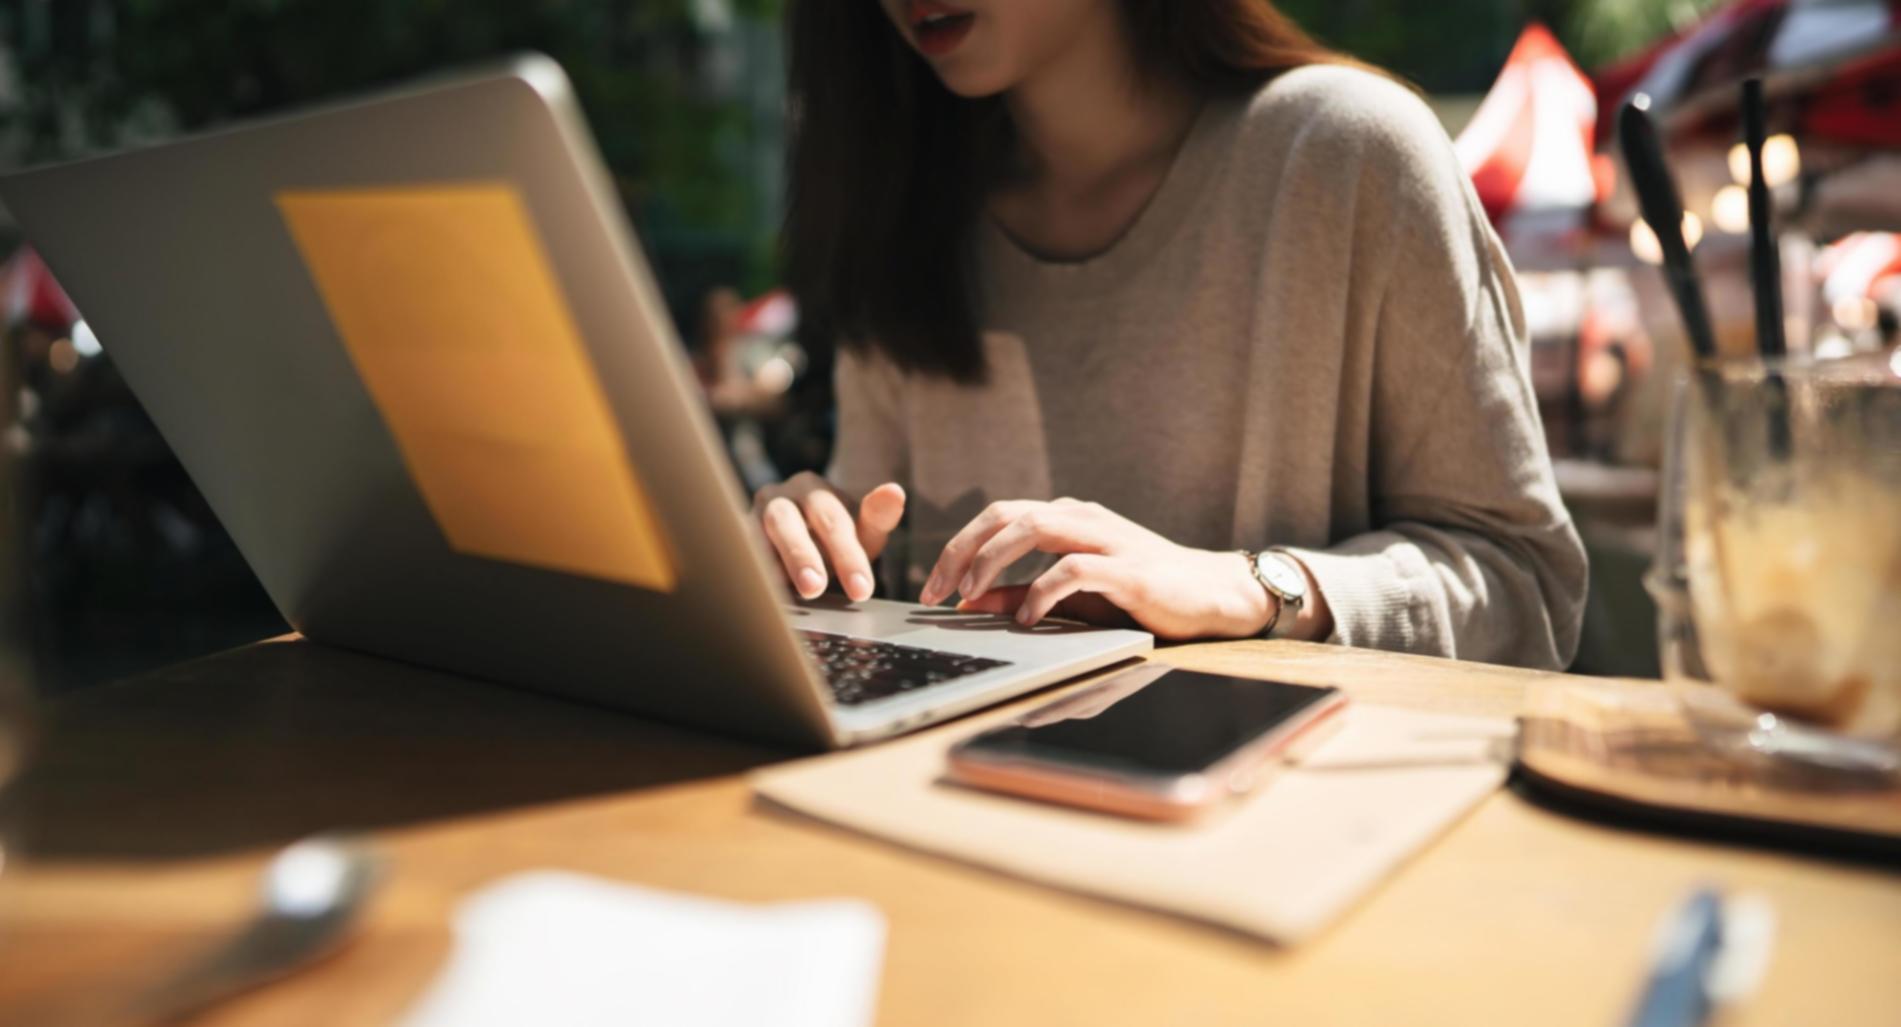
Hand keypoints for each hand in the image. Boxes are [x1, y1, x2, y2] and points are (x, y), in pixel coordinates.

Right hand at [752, 473, 905, 601]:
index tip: (862, 590)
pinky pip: (738, 556)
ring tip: (786, 594)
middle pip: (786, 523)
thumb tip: (894, 491)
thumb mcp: (862, 531)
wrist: (798, 545)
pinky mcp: (734, 541)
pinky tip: (761, 596)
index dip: (847, 556)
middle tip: (817, 588)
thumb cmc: (835, 541)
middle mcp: (776, 498)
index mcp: (812, 489)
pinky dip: (749, 575)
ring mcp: (748, 520)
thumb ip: (878, 516)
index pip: (832, 520)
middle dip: (802, 557)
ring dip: (770, 565)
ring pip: (753, 537)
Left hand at [918, 499, 1277, 640]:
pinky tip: (1029, 619)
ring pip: (1032, 528)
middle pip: (1004, 515)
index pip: (996, 516)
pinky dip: (1041, 592)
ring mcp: (1105, 538)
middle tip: (935, 592)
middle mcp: (1080, 519)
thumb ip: (1020, 596)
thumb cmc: (1139, 596)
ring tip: (970, 597)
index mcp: (1065, 520)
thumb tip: (968, 604)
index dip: (957, 547)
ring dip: (991, 562)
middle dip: (961, 551)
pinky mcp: (1128, 568)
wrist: (1212, 596)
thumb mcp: (1070, 598)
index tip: (931, 587)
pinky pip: (1073, 570)